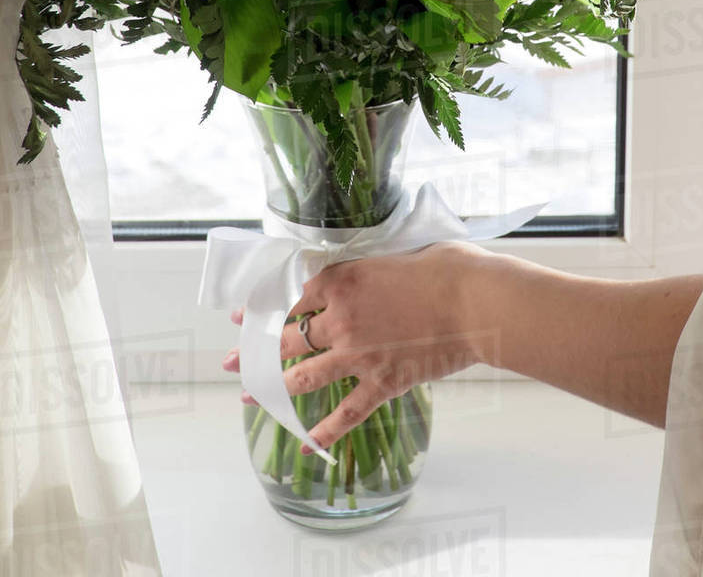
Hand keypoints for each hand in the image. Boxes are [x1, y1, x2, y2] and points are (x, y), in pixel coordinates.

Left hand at [223, 240, 487, 451]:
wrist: (472, 300)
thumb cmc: (442, 267)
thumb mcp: (392, 256)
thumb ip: (365, 271)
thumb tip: (358, 279)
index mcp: (340, 281)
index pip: (289, 298)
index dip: (261, 309)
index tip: (241, 318)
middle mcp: (340, 319)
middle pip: (286, 339)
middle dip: (251, 352)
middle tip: (230, 361)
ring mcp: (359, 355)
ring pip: (304, 376)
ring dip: (273, 389)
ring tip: (250, 397)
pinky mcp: (382, 383)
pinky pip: (346, 413)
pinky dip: (324, 433)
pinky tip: (307, 446)